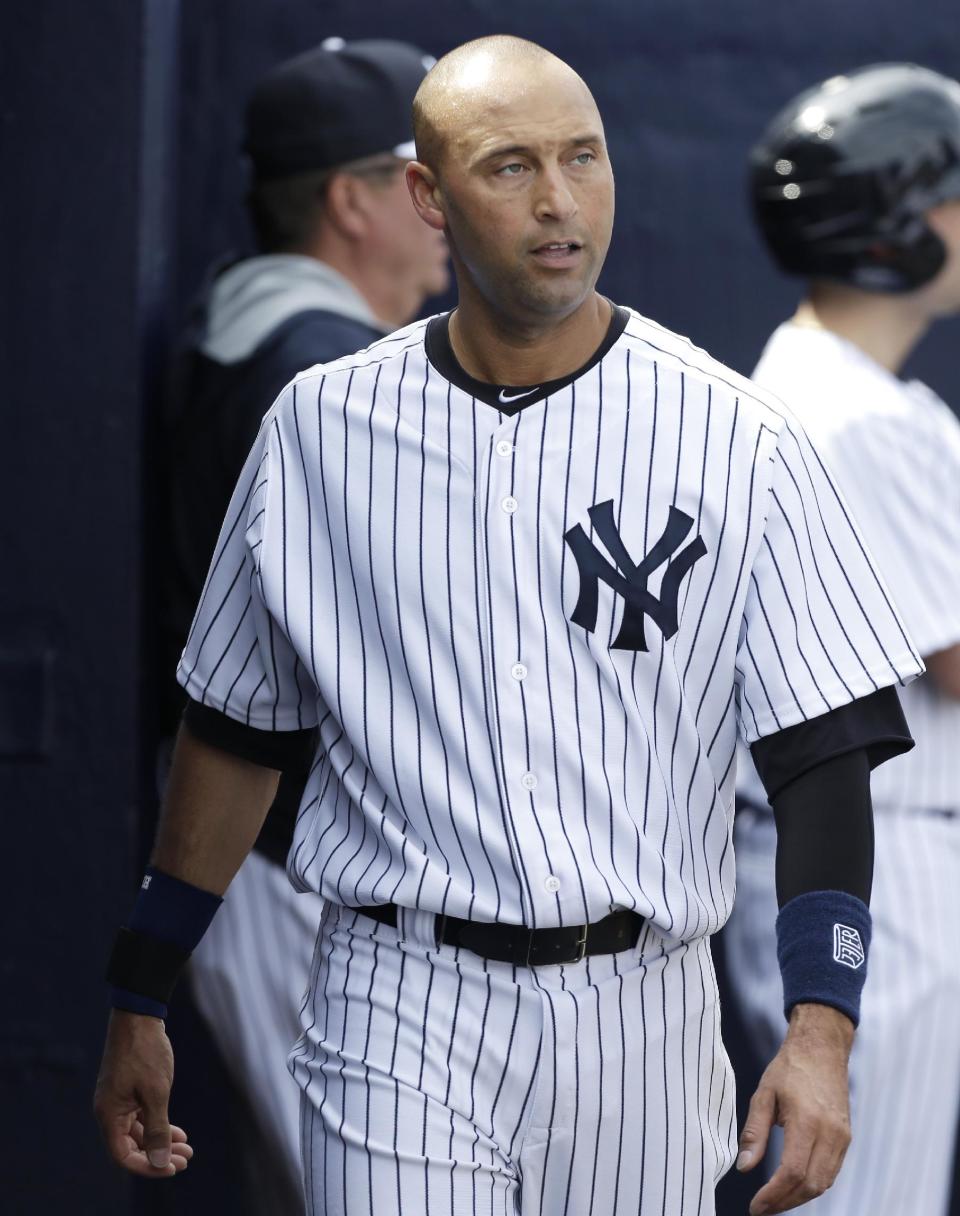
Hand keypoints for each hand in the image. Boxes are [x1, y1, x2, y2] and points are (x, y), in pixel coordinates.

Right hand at [93, 1009, 192, 1177]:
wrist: (139, 1016)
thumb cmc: (145, 1051)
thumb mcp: (156, 1092)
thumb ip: (158, 1128)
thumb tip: (159, 1161)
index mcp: (109, 1115)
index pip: (124, 1155)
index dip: (147, 1166)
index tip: (173, 1168)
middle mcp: (110, 1112)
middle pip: (132, 1146)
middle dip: (159, 1155)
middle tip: (187, 1159)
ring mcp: (119, 1101)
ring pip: (140, 1132)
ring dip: (162, 1141)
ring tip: (187, 1148)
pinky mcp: (128, 1091)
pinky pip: (142, 1117)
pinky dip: (160, 1125)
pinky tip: (179, 1132)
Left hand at [736, 1002, 852, 1214]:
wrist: (822, 1048)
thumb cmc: (789, 1067)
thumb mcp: (763, 1093)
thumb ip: (754, 1132)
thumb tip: (744, 1168)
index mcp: (807, 1120)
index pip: (793, 1171)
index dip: (774, 1195)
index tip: (755, 1207)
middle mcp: (830, 1133)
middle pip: (811, 1185)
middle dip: (785, 1203)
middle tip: (762, 1209)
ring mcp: (842, 1137)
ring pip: (824, 1183)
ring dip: (798, 1198)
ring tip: (774, 1202)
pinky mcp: (846, 1138)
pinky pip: (831, 1172)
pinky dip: (812, 1185)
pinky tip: (793, 1186)